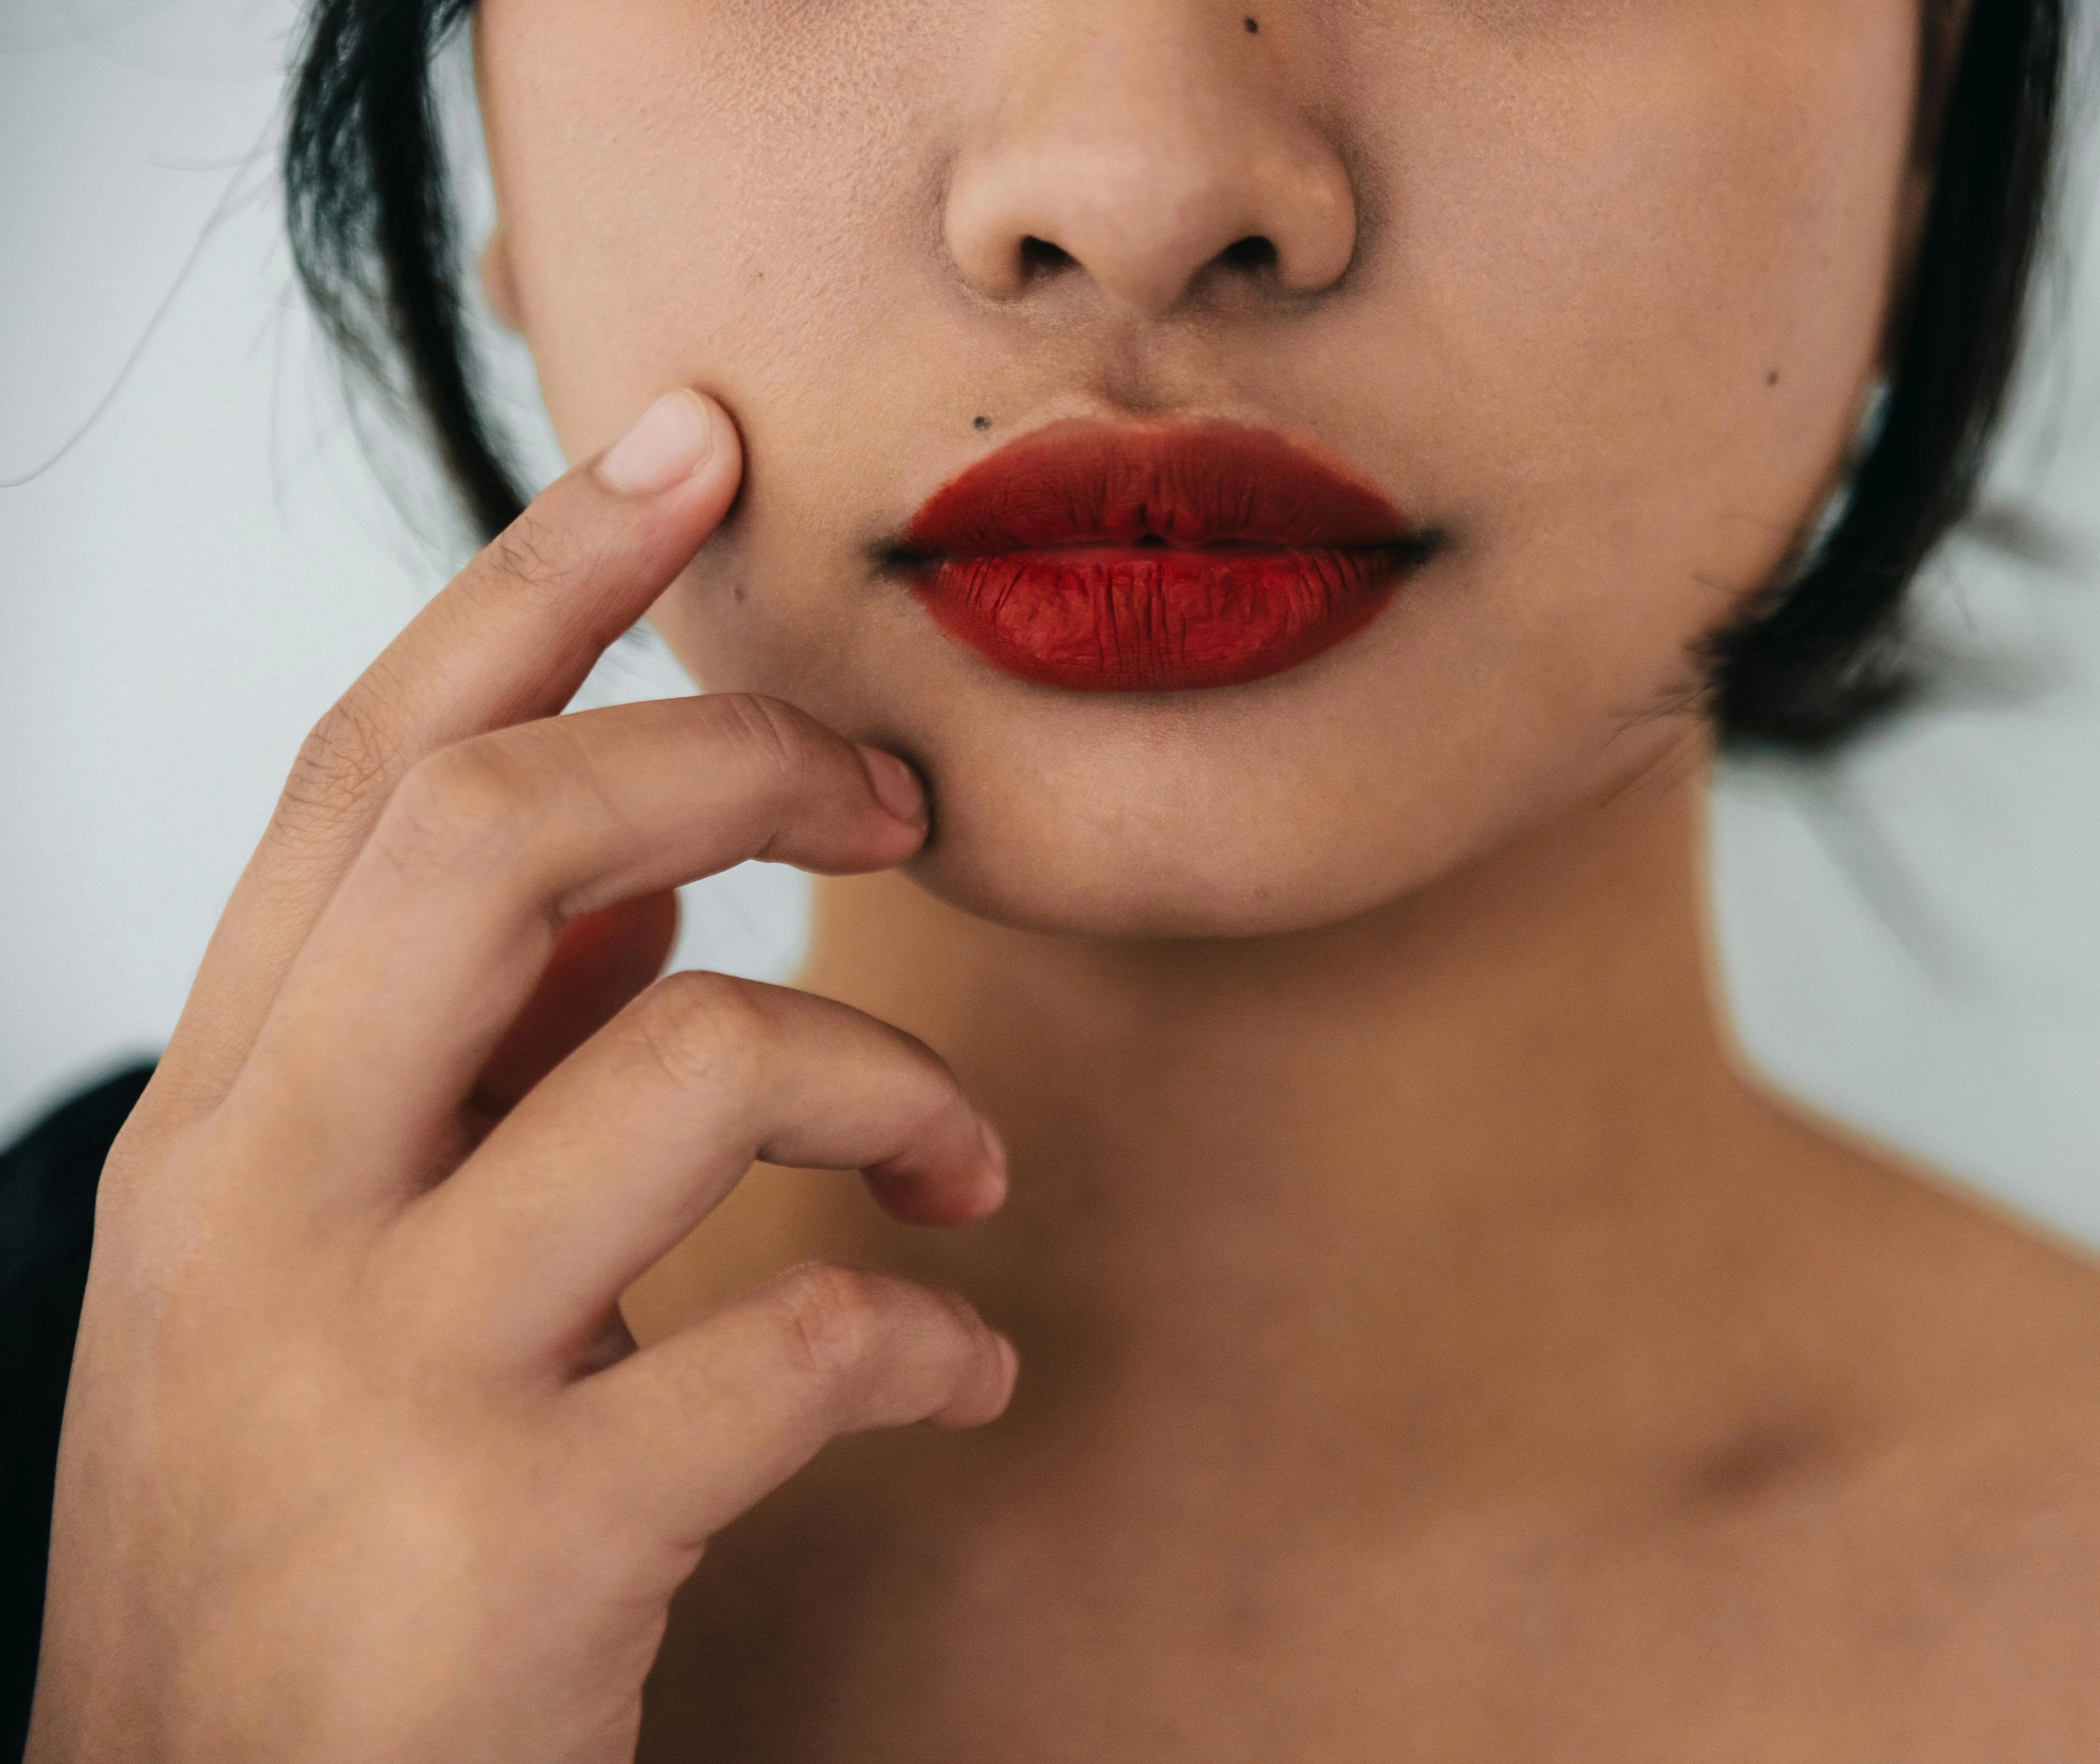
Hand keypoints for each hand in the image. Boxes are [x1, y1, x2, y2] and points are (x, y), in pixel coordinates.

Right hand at [25, 391, 1015, 1763]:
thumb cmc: (299, 1545)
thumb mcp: (321, 1273)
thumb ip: (462, 1062)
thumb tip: (647, 873)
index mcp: (221, 1125)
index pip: (371, 771)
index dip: (537, 579)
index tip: (691, 447)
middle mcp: (261, 1211)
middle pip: (504, 834)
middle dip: (738, 754)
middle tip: (899, 791)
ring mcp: (375, 1373)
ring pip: (695, 1054)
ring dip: (889, 1069)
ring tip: (967, 1158)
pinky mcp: (515, 1539)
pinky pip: (800, 1343)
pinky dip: (927, 1331)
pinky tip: (960, 1368)